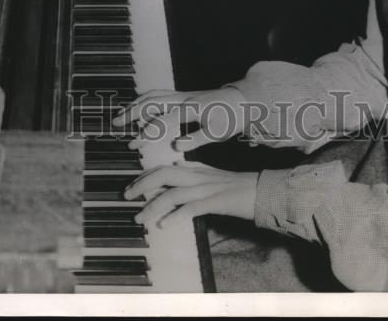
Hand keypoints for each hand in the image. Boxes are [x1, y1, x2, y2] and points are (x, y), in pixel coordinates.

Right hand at [112, 87, 244, 151]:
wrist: (240, 100)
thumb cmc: (230, 119)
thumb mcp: (218, 133)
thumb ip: (196, 139)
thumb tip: (175, 146)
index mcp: (193, 108)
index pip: (167, 117)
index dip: (151, 129)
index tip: (136, 141)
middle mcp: (183, 98)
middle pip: (153, 101)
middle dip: (133, 113)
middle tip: (116, 125)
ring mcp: (181, 95)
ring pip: (153, 96)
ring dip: (134, 105)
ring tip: (119, 118)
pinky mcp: (180, 96)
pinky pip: (158, 96)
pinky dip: (143, 102)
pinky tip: (136, 112)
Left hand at [124, 163, 257, 228]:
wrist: (261, 191)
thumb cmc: (238, 185)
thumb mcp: (213, 173)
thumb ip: (195, 167)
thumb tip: (177, 162)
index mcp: (196, 169)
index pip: (164, 168)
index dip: (145, 176)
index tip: (130, 188)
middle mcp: (198, 176)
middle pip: (163, 175)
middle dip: (141, 185)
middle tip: (126, 197)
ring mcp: (205, 189)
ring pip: (173, 194)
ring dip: (153, 206)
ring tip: (139, 218)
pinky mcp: (214, 203)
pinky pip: (190, 209)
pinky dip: (175, 217)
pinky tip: (164, 225)